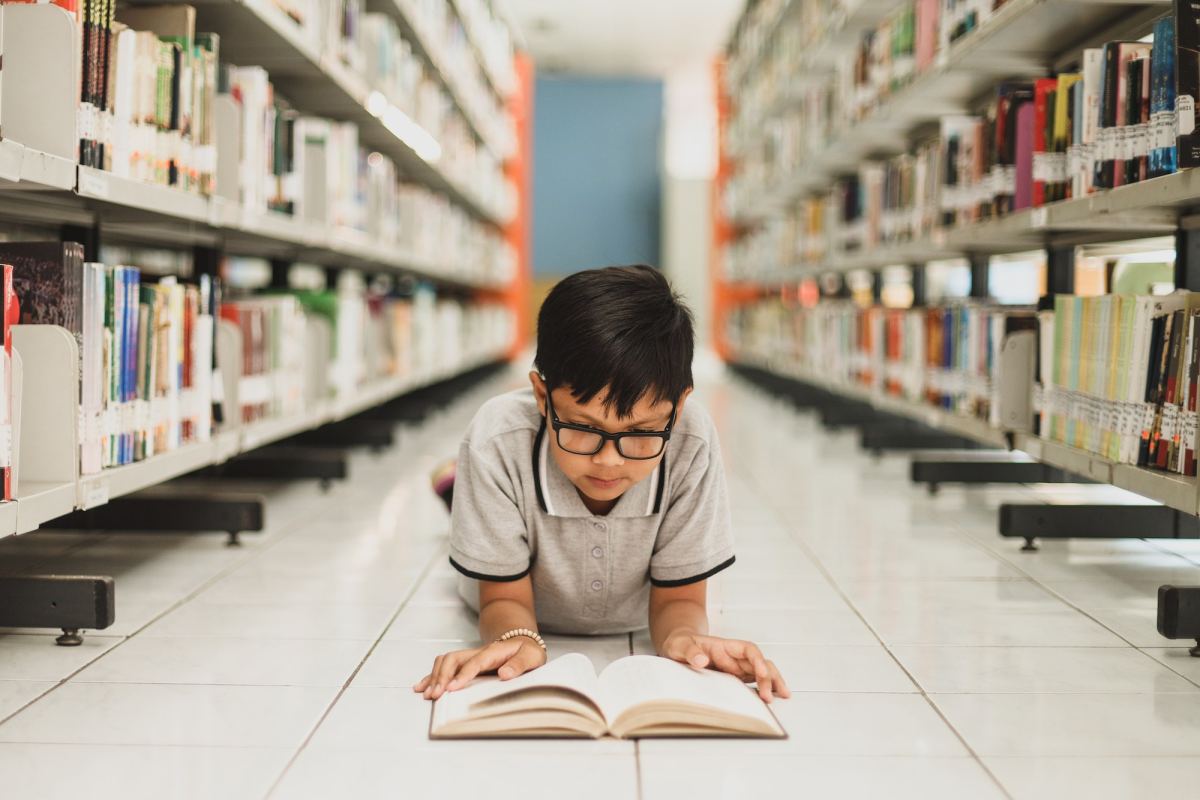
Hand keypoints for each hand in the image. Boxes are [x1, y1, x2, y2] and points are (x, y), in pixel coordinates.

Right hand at [412, 638, 547, 700]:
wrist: (524, 643)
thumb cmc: (527, 653)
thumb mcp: (531, 657)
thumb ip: (519, 665)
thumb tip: (505, 674)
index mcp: (494, 652)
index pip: (475, 662)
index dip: (462, 675)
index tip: (451, 688)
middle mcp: (478, 652)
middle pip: (454, 659)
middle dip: (442, 676)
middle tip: (436, 695)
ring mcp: (470, 657)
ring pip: (446, 661)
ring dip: (435, 676)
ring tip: (427, 694)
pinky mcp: (465, 663)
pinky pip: (445, 666)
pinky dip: (432, 676)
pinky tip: (422, 686)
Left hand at [661, 632, 789, 702]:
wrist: (678, 648)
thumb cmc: (680, 644)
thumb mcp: (679, 645)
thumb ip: (690, 651)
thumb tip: (701, 660)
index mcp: (725, 646)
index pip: (748, 650)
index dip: (757, 660)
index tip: (762, 671)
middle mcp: (734, 657)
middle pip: (759, 663)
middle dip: (768, 677)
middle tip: (770, 696)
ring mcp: (735, 668)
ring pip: (760, 672)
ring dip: (772, 682)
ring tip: (783, 695)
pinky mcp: (733, 678)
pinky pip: (752, 682)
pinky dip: (763, 688)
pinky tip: (771, 697)